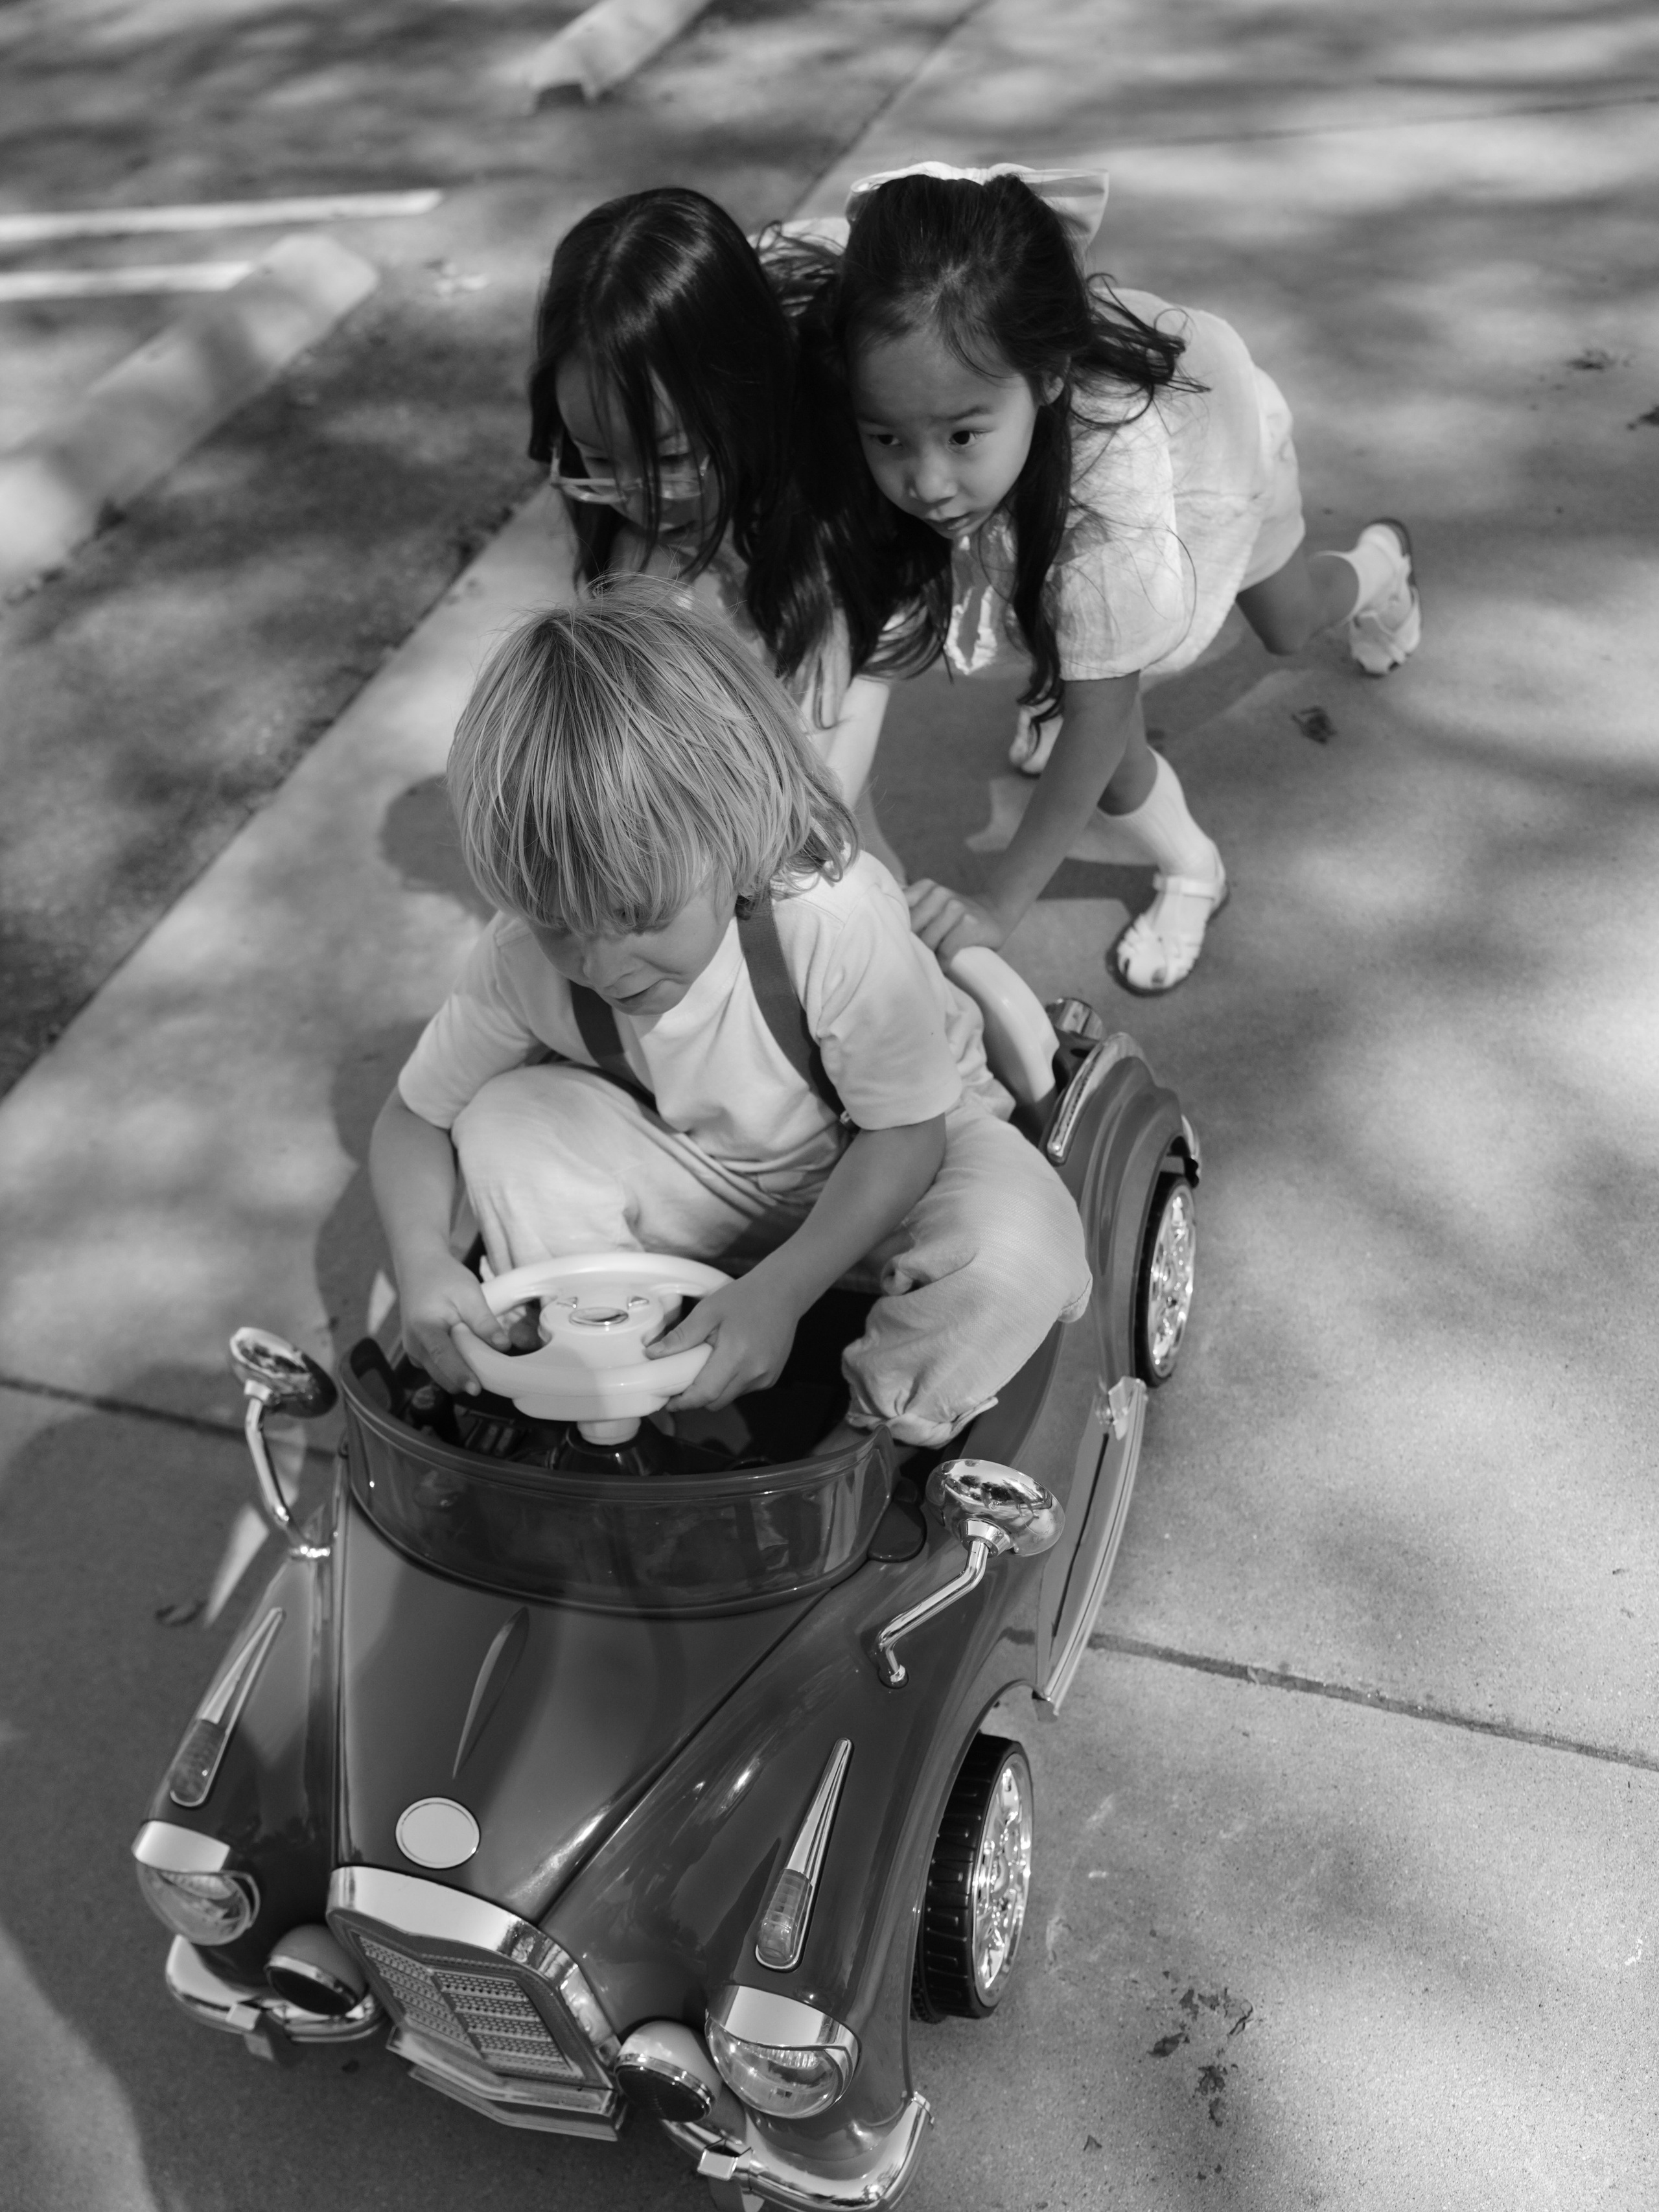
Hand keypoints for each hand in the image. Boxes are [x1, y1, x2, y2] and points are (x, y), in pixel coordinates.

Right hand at [397, 1250, 512, 1395]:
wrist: (419, 1268)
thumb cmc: (444, 1278)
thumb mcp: (469, 1294)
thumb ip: (484, 1321)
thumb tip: (503, 1346)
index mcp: (424, 1328)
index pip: (443, 1357)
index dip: (460, 1375)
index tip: (476, 1389)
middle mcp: (414, 1346)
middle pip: (442, 1375)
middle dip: (466, 1378)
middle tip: (494, 1370)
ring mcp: (414, 1352)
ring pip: (442, 1376)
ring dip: (462, 1372)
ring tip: (481, 1354)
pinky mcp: (419, 1353)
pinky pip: (440, 1368)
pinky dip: (455, 1366)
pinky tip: (469, 1350)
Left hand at [645, 1273, 801, 1411]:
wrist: (783, 1292)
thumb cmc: (745, 1297)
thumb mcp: (708, 1311)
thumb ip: (682, 1336)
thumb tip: (654, 1354)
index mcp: (737, 1355)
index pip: (706, 1394)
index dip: (684, 1402)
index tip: (668, 1401)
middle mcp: (754, 1372)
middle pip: (716, 1402)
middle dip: (696, 1396)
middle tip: (682, 1380)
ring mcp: (766, 1377)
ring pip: (729, 1397)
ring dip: (714, 1388)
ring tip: (710, 1362)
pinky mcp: (771, 1378)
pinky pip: (743, 1389)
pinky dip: (730, 1382)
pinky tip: (730, 1359)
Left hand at [904, 878, 1008, 960]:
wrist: (995, 913)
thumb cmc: (956, 917)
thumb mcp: (932, 905)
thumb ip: (912, 910)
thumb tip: (883, 929)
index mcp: (926, 887)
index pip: (899, 910)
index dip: (896, 932)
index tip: (896, 946)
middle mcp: (939, 894)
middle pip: (912, 928)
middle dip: (911, 948)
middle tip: (912, 961)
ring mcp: (955, 907)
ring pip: (928, 940)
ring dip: (927, 958)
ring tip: (929, 966)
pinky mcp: (969, 923)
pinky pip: (946, 949)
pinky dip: (943, 963)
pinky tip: (943, 967)